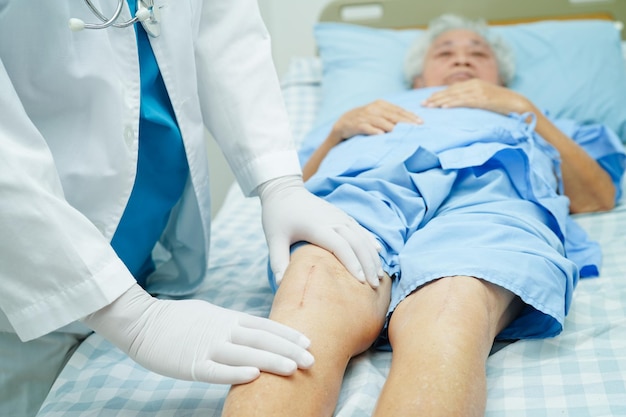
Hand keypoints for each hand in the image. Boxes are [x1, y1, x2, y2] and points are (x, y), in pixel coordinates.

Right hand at [81, 284, 313, 384]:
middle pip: (261, 339)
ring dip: (271, 360)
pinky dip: (235, 372)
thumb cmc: (177, 319)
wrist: (141, 321)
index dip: (287, 334)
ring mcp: (207, 346)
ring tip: (294, 368)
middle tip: (311, 359)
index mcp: (226, 318)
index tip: (308, 341)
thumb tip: (253, 331)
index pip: (264, 325)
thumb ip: (231, 323)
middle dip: (288, 349)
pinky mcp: (190, 363)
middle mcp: (222, 330)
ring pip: (245, 353)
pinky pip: (216, 370)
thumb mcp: (210, 314)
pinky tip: (254, 376)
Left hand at [258, 175, 382, 287]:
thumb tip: (281, 284)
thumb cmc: (277, 216)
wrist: (283, 190)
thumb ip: (278, 261)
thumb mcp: (273, 238)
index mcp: (317, 227)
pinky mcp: (341, 214)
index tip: (360, 281)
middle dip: (368, 264)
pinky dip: (370, 240)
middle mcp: (333, 220)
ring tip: (379, 275)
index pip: (340, 246)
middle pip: (357, 243)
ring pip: (362, 236)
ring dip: (372, 255)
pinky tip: (378, 251)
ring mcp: (339, 216)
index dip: (352, 263)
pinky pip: (360, 228)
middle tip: (374, 285)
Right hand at [331, 99, 421, 143]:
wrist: (344, 122)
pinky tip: (381, 135)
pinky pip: (367, 128)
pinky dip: (374, 131)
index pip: (398, 110)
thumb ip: (391, 116)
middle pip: (393, 115)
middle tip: (417, 128)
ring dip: (393, 127)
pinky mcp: (357, 125)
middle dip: (406, 122)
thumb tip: (411, 120)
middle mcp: (374, 108)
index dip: (410, 116)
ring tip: (403, 133)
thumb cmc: (365, 119)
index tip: (421, 122)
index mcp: (381, 104)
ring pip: (382, 122)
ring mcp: (365, 116)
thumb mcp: (378, 114)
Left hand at [422, 79, 531, 114]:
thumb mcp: (484, 98)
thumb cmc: (501, 103)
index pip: (452, 88)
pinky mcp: (482, 99)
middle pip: (450, 91)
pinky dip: (453, 104)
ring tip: (429, 106)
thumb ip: (472, 98)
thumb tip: (459, 103)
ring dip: (440, 101)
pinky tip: (444, 108)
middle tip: (422, 104)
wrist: (517, 103)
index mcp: (474, 83)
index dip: (439, 93)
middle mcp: (474, 85)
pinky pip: (464, 102)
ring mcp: (478, 92)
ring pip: (455, 96)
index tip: (428, 99)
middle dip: (435, 97)